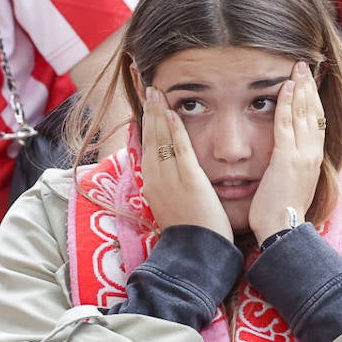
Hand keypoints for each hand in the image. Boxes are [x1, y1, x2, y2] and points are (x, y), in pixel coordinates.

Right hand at [140, 86, 232, 239]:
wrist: (196, 252)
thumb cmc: (190, 230)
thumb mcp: (172, 204)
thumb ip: (169, 184)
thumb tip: (168, 169)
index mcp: (151, 184)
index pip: (145, 147)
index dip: (145, 124)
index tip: (145, 105)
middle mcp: (155, 179)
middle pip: (149, 138)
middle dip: (149, 112)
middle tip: (149, 88)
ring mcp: (170, 179)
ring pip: (161, 139)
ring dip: (159, 113)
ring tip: (157, 93)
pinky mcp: (189, 180)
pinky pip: (180, 149)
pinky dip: (175, 129)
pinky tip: (172, 113)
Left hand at [248, 61, 324, 242]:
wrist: (281, 231)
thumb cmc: (281, 212)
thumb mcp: (292, 183)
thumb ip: (291, 166)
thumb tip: (286, 157)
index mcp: (314, 160)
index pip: (317, 123)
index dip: (314, 101)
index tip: (309, 83)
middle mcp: (313, 155)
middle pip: (315, 113)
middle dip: (310, 88)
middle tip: (305, 66)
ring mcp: (303, 156)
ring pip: (305, 115)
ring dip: (301, 89)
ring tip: (297, 68)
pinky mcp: (287, 160)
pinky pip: (288, 125)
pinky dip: (287, 104)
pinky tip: (285, 87)